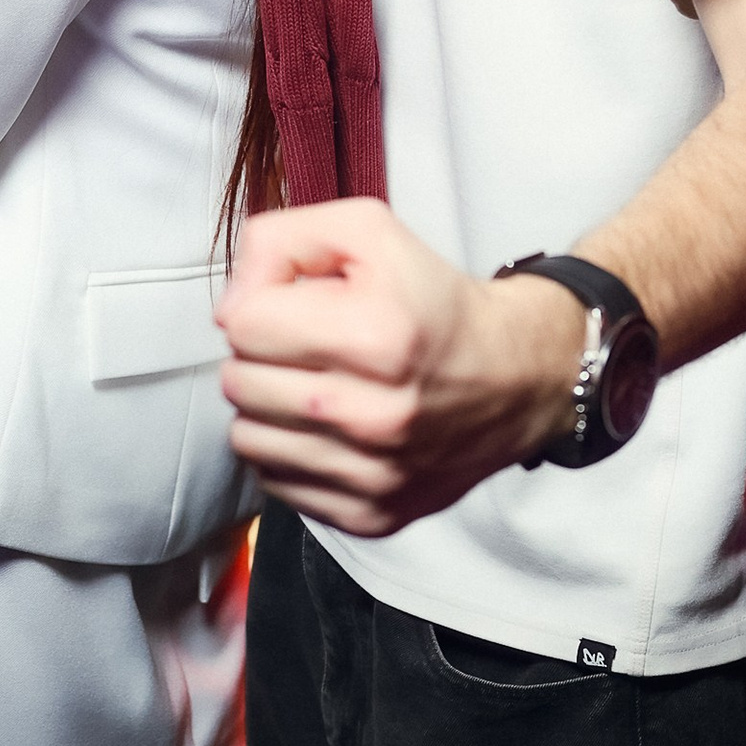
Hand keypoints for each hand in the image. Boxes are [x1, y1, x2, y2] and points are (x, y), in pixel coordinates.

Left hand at [215, 200, 583, 534]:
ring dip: (266, 405)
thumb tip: (230, 304)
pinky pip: (274, 481)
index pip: (243, 324)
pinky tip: (324, 426)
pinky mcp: (370, 515)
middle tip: (305, 343)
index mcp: (377, 336)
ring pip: (246, 437)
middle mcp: (375, 415)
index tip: (294, 302)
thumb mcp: (368, 230)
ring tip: (311, 383)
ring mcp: (373, 475)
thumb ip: (281, 239)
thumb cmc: (432, 301)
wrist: (516, 377)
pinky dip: (287, 451)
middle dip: (260, 354)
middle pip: (238, 382)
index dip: (260, 302)